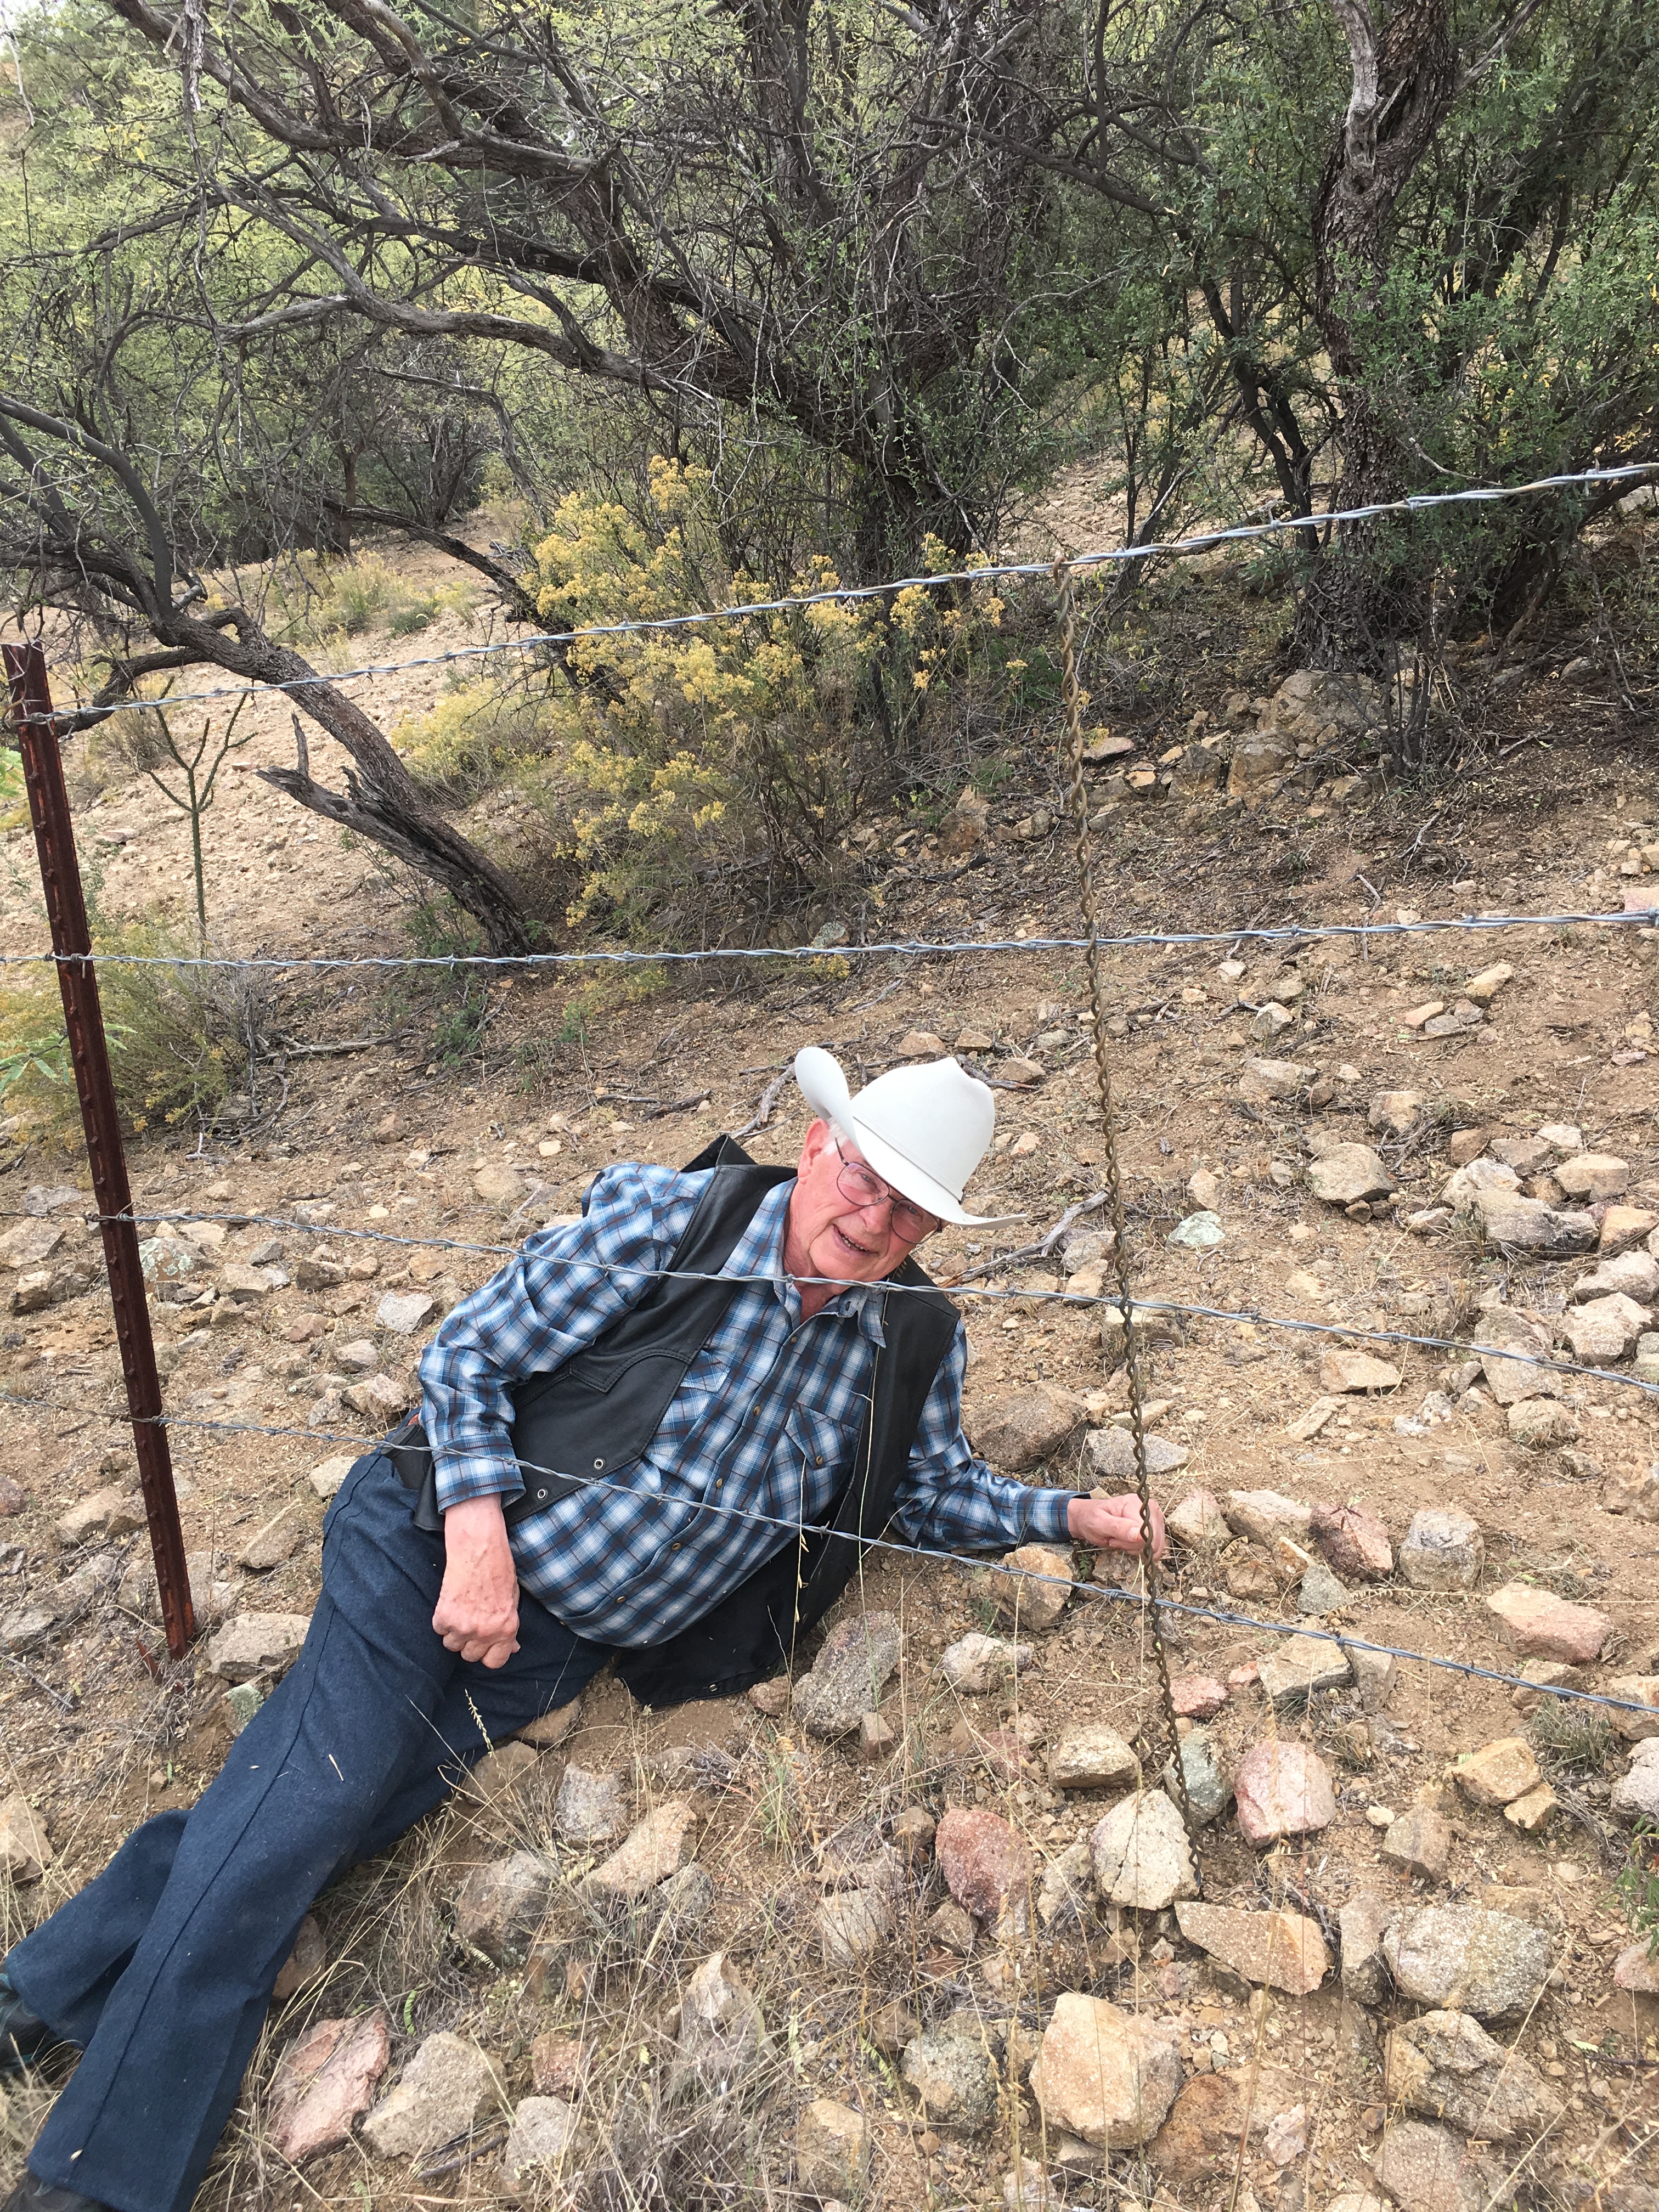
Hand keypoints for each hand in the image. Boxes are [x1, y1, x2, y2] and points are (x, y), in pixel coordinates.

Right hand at [434, 1495, 520, 1666]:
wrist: (478, 1549)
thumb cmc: (498, 1570)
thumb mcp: (513, 1599)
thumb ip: (510, 1627)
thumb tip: (513, 1648)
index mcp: (506, 1628)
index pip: (494, 1662)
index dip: (488, 1653)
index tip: (484, 1645)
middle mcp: (486, 1632)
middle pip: (469, 1656)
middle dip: (469, 1642)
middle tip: (471, 1620)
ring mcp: (464, 1626)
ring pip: (452, 1645)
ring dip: (454, 1631)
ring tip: (461, 1608)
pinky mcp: (445, 1617)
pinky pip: (439, 1630)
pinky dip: (442, 1619)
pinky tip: (451, 1601)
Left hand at [1068, 1490, 1167, 1558]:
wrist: (1091, 1518)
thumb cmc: (1092, 1518)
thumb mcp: (1099, 1522)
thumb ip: (1119, 1528)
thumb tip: (1141, 1535)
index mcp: (1136, 1503)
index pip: (1146, 1533)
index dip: (1129, 1541)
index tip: (1113, 1536)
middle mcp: (1150, 1509)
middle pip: (1152, 1541)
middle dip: (1132, 1546)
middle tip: (1115, 1537)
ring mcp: (1155, 1519)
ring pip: (1155, 1547)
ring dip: (1135, 1549)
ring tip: (1120, 1539)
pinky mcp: (1156, 1530)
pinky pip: (1155, 1550)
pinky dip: (1140, 1550)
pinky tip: (1128, 1542)